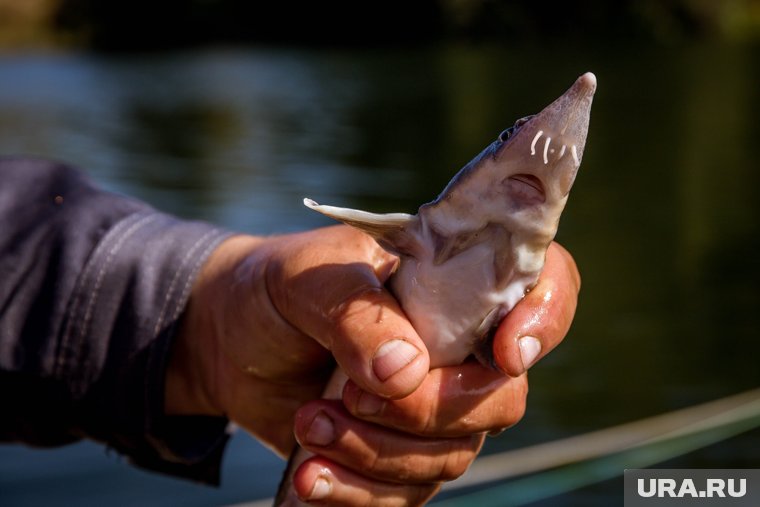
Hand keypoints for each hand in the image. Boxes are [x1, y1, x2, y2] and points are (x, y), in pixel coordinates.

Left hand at [165, 226, 579, 504]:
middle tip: (349, 395)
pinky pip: (406, 495)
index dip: (546, 319)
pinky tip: (309, 476)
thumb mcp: (303, 280)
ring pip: (451, 456)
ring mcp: (431, 405)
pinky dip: (358, 495)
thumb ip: (357, 313)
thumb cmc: (274, 288)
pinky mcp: (396, 454)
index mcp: (451, 280)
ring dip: (376, 454)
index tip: (505, 354)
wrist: (226, 338)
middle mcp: (455, 346)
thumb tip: (407, 373)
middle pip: (499, 398)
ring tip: (307, 424)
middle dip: (426, 411)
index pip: (543, 282)